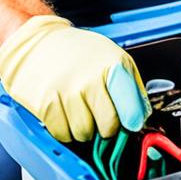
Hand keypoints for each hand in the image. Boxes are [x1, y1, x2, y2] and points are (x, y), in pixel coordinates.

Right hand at [0, 15, 150, 141]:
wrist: (37, 44)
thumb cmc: (79, 53)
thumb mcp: (113, 57)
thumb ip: (132, 87)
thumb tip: (142, 117)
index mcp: (113, 66)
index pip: (132, 111)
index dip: (132, 121)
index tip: (130, 121)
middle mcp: (90, 79)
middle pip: (108, 128)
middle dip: (106, 126)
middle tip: (100, 113)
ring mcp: (67, 92)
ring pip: (84, 134)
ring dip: (84, 129)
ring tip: (80, 109)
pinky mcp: (46, 104)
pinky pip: (63, 135)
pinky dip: (65, 130)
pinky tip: (65, 113)